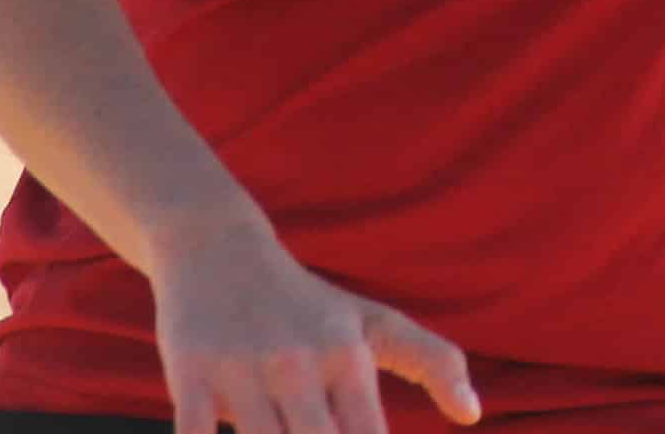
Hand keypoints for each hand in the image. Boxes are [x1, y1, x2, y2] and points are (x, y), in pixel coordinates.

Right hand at [150, 219, 481, 433]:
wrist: (219, 249)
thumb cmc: (307, 303)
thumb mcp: (373, 323)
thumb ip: (431, 362)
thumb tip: (474, 415)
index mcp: (348, 356)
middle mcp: (299, 362)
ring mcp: (242, 369)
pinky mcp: (190, 372)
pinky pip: (195, 433)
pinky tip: (222, 433)